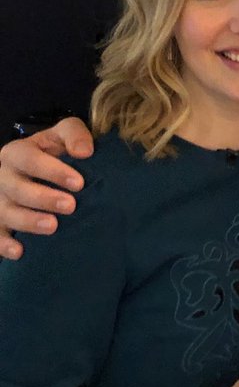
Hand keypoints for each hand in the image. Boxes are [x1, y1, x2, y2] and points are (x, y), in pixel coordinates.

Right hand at [0, 118, 93, 258]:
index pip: (29, 159)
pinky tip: (19, 252)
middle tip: (70, 206)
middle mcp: (3, 176)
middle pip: (17, 188)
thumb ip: (74, 134)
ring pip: (6, 212)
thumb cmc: (56, 152)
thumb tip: (84, 151)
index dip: (52, 171)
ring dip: (28, 220)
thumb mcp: (63, 134)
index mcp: (16, 152)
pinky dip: (3, 244)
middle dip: (44, 198)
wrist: (44, 172)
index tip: (79, 183)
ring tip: (52, 227)